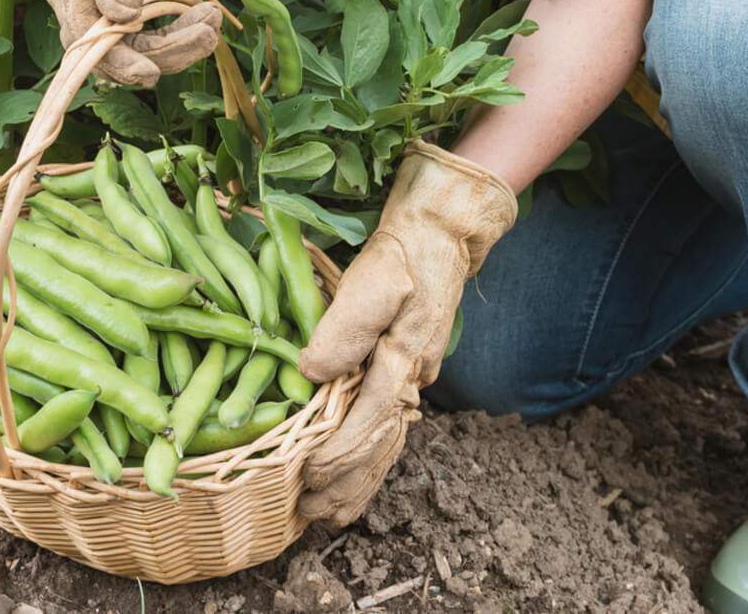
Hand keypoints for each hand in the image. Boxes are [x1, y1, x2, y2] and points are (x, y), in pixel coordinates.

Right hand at [40, 0, 221, 85]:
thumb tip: (118, 16)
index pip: (83, 34)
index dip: (116, 61)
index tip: (150, 74)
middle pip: (110, 49)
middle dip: (161, 51)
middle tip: (206, 37)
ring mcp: (96, 6)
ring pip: (134, 47)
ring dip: (177, 43)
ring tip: (211, 23)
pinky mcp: (121, 10)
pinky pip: (146, 36)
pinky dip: (177, 32)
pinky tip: (204, 19)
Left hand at [297, 140, 517, 527]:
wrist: (440, 231)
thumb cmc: (403, 252)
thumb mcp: (373, 280)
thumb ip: (344, 329)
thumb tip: (312, 373)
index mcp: (401, 361)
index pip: (367, 424)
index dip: (338, 457)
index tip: (308, 480)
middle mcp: (411, 378)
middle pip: (380, 447)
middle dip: (347, 485)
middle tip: (313, 515)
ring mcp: (411, 377)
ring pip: (387, 444)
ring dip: (360, 481)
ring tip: (330, 513)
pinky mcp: (405, 369)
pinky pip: (388, 427)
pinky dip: (372, 458)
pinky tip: (356, 475)